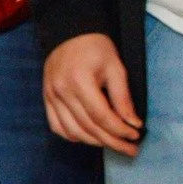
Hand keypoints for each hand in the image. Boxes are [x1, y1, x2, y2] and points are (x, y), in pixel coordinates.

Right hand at [43, 34, 142, 155]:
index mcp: (80, 82)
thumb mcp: (115, 66)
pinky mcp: (46, 100)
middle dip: (112, 141)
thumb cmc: (96, 47)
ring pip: (72, 131)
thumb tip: (133, 123)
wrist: (69, 34)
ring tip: (114, 145)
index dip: (119, 130)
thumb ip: (122, 96)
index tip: (136, 136)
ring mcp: (51, 98)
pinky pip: (58, 127)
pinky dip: (74, 136)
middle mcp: (62, 92)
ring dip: (94, 142)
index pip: (101, 116)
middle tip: (130, 149)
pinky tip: (90, 138)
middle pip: (88, 127)